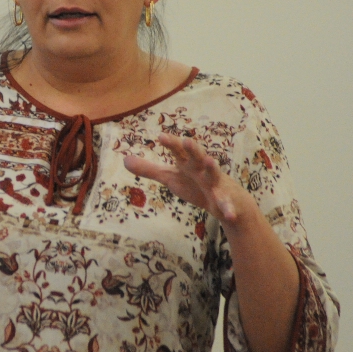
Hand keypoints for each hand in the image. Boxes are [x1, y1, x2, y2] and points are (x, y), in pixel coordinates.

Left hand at [123, 133, 255, 225]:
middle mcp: (202, 169)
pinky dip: (227, 208)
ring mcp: (215, 183)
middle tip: (186, 140)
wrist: (225, 201)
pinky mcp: (225, 199)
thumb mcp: (170, 177)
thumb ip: (149, 169)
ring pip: (214, 174)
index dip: (171, 144)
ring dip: (212, 168)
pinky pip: (225, 204)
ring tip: (210, 160)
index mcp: (188, 162)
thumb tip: (124, 160)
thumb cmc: (195, 184)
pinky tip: (228, 215)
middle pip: (197, 156)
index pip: (178, 151)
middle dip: (193, 149)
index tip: (160, 136)